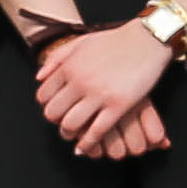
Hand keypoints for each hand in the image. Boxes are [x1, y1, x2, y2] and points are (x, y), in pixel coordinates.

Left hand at [38, 22, 174, 160]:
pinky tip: (86, 147)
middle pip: (54, 113)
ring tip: (74, 137)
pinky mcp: (119, 105)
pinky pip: (97, 131)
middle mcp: (80, 81)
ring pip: (71, 124)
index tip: (56, 109)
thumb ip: (57, 57)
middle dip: (56, 122)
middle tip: (64, 124)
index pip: (44, 96)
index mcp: (69, 66)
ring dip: (69, 134)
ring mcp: (99, 94)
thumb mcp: (81, 42)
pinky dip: (88, 143)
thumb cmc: (116, 40)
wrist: (147, 39)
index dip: (47, 106)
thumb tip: (38, 78)